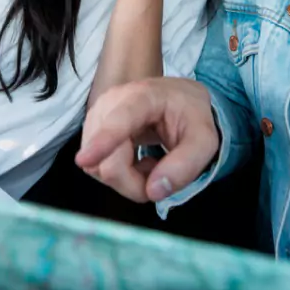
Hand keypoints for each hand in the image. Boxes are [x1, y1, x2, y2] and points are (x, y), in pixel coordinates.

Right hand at [76, 77, 219, 202]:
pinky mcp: (91, 131)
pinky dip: (119, 174)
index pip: (119, 121)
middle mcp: (111, 103)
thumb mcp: (204, 140)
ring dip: (127, 179)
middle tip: (161, 174)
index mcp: (143, 97)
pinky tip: (137, 162)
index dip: (102, 142)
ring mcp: (97, 116)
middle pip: (107, 160)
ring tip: (152, 164)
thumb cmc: (190, 115)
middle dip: (133, 182)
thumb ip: (185, 166)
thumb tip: (153, 192)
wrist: (177, 98)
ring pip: (98, 167)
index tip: (85, 160)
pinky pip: (96, 167)